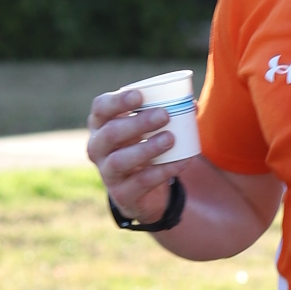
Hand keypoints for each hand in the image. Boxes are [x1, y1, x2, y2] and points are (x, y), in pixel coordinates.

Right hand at [87, 85, 177, 218]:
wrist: (140, 193)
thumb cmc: (142, 148)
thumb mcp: (147, 131)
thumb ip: (166, 116)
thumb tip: (192, 104)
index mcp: (101, 125)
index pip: (100, 108)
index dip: (117, 101)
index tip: (139, 95)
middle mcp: (98, 148)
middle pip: (110, 133)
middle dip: (137, 123)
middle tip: (164, 115)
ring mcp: (107, 173)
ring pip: (120, 161)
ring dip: (146, 148)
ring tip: (170, 139)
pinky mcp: (122, 194)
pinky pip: (141, 182)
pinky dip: (163, 171)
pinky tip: (182, 162)